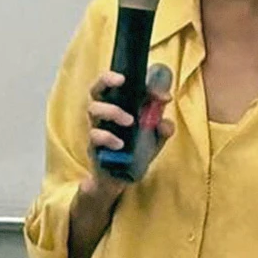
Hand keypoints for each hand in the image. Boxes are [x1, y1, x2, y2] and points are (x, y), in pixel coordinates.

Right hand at [85, 71, 174, 195]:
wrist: (123, 177)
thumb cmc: (137, 148)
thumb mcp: (155, 137)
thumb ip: (163, 127)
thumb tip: (164, 123)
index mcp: (119, 103)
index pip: (122, 84)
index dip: (138, 80)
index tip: (158, 93)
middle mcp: (105, 112)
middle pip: (97, 87)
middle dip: (107, 79)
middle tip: (121, 80)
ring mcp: (97, 127)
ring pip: (93, 108)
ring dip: (112, 111)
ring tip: (130, 121)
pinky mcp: (93, 145)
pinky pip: (94, 136)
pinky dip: (107, 137)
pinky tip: (120, 144)